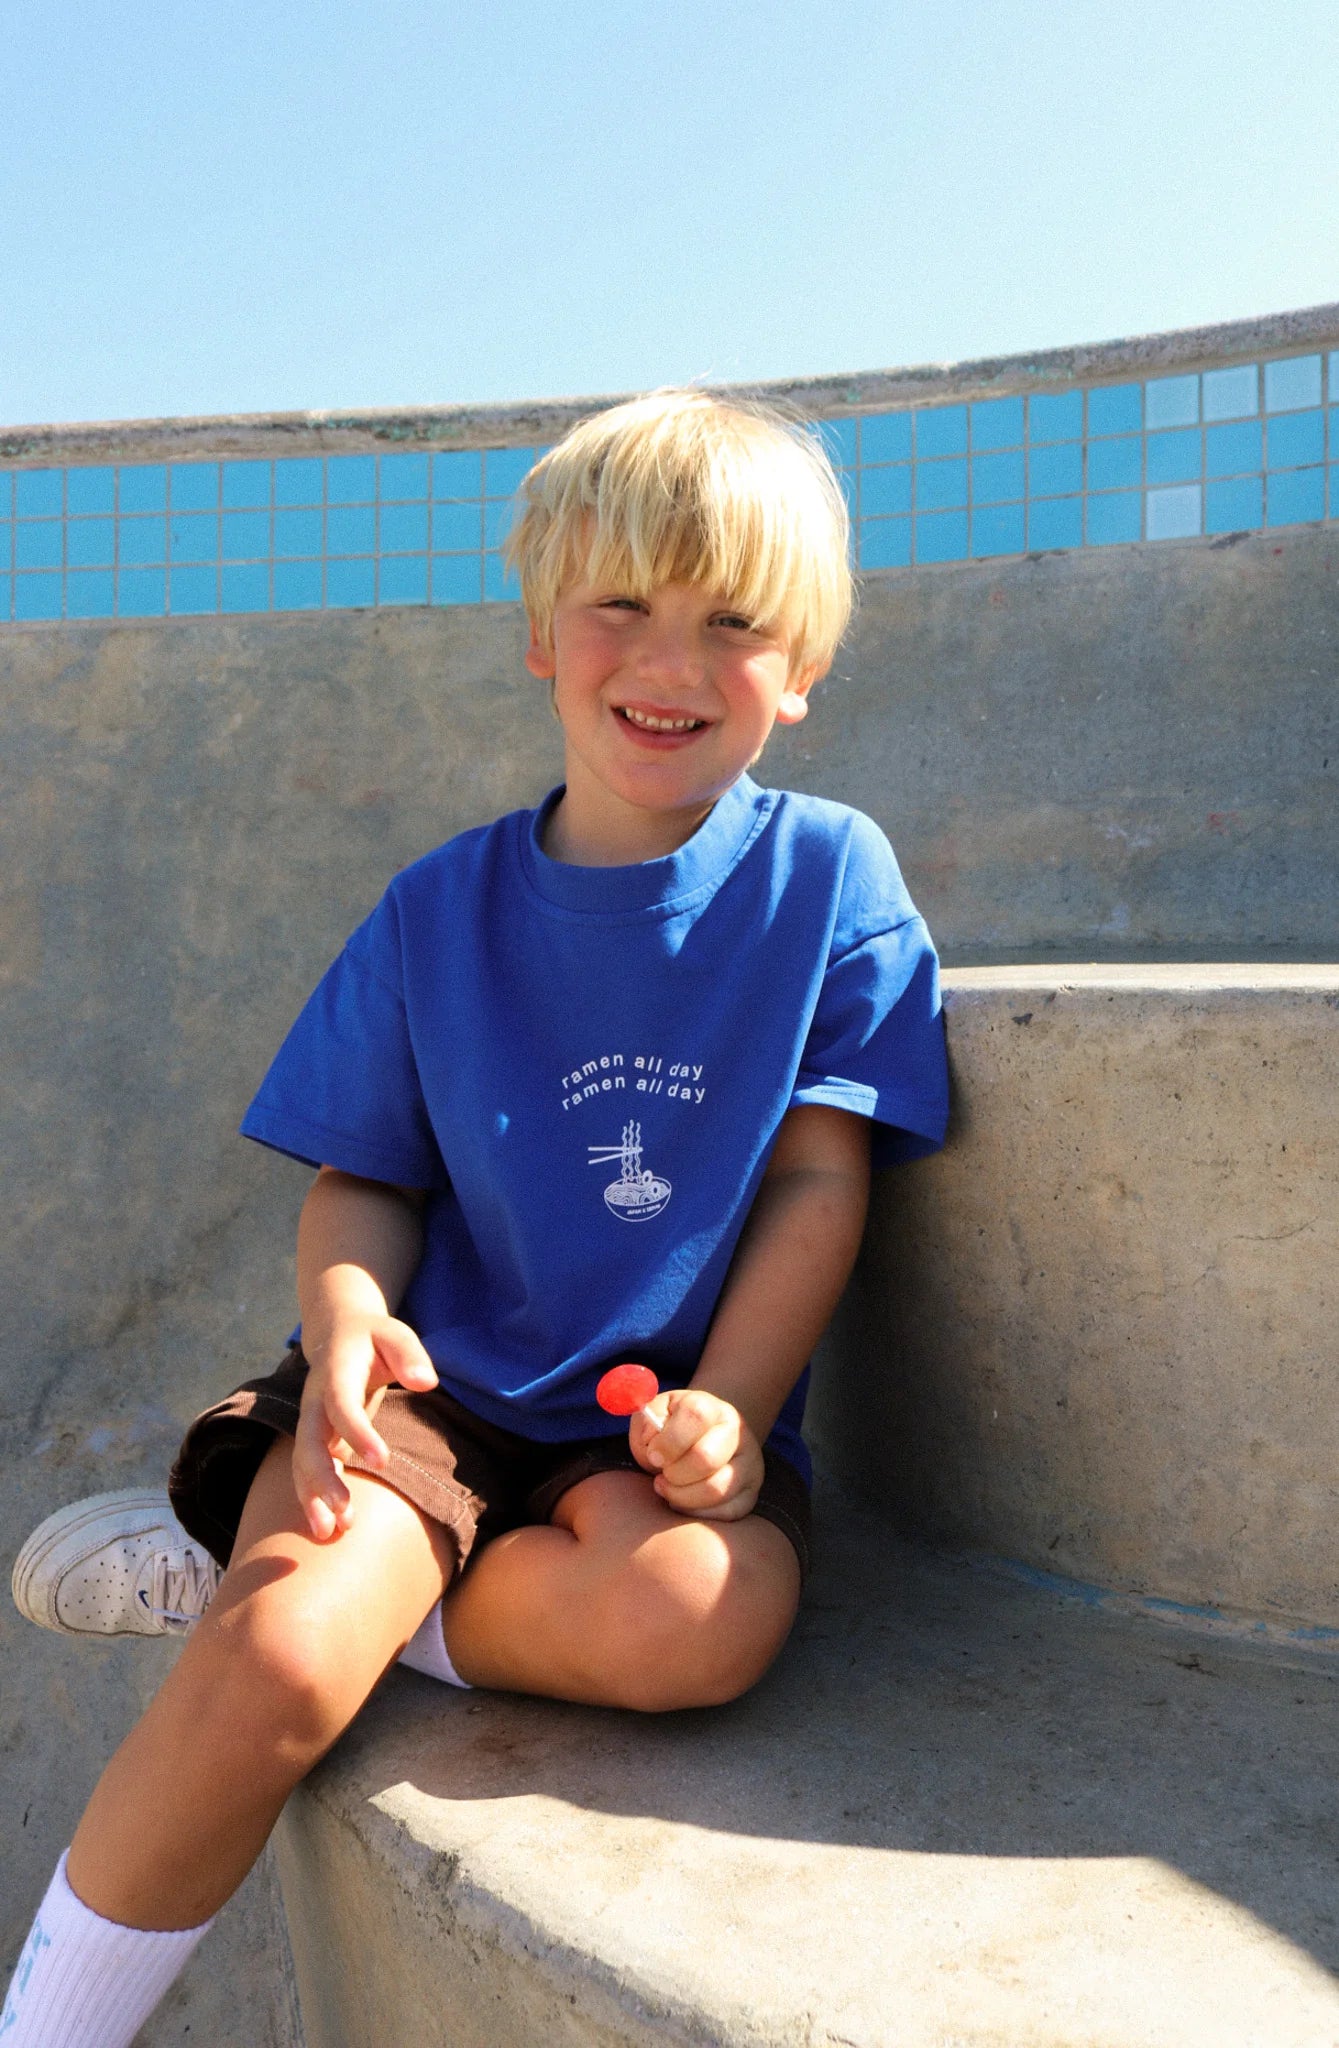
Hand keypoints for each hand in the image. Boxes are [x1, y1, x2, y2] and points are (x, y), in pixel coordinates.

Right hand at [292, 1315, 436, 1539]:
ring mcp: (310, 1421)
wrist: (337, 1335)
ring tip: (331, 1532)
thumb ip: (411, 1356)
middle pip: (309, 1441)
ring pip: (301, 1463)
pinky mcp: (314, 1438)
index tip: (381, 1461)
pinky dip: (313, 1499)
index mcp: (335, 1372)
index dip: (357, 1432)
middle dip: (322, 1477)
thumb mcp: (395, 1333)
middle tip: (344, 1509)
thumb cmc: (375, 1338)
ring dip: (313, 1497)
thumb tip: (427, 1382)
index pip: (341, 1404)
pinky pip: (306, 1471)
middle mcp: (314, 1399)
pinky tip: (328, 1529)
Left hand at [630, 1388, 764, 1520]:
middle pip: (705, 1458)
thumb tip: (652, 1443)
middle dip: (674, 1473)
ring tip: (670, 1489)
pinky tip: (685, 1501)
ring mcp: (749, 1465)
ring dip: (682, 1496)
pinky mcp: (750, 1495)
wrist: (702, 1443)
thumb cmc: (672, 1431)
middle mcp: (738, 1432)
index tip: (653, 1455)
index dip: (668, 1441)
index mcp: (712, 1407)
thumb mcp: (654, 1416)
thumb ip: (646, 1423)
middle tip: (662, 1475)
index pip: (695, 1416)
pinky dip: (697, 1513)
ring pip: (715, 1489)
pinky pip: (725, 1513)